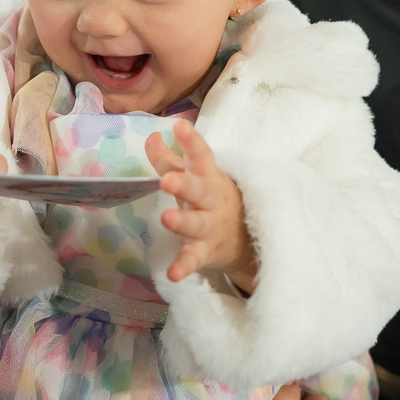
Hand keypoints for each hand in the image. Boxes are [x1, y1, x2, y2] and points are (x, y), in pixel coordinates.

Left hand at [145, 120, 255, 291]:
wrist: (247, 237)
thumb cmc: (211, 198)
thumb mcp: (195, 176)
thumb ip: (169, 158)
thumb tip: (151, 136)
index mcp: (208, 176)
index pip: (200, 155)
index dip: (191, 140)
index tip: (180, 125)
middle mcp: (211, 200)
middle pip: (199, 189)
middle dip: (184, 184)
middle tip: (167, 180)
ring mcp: (210, 226)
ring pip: (197, 224)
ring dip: (183, 222)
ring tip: (167, 219)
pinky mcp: (205, 252)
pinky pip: (194, 259)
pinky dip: (184, 267)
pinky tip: (173, 274)